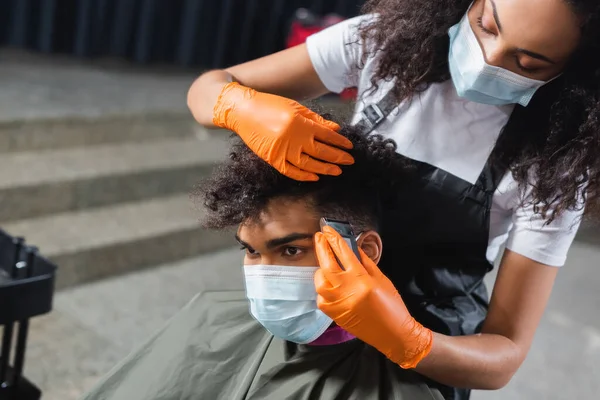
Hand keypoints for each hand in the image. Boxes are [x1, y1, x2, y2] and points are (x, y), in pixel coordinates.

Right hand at [213, 82, 353, 180]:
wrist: (242, 110)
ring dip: (325, 169)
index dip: (340, 142)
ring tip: (337, 171)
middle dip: (338, 158)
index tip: (350, 147)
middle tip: (349, 161)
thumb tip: (336, 129)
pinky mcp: (272, 159)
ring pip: (309, 165)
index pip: (327, 135)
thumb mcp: (295, 107)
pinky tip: (315, 177)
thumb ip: (316, 120)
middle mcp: (292, 138)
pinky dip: (304, 176)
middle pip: (321, 151)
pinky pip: (291, 171)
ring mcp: (282, 150)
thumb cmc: (269, 105)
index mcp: (300, 122)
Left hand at [314, 226, 432, 368]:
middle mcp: (346, 291)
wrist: (393, 334)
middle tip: (319, 237)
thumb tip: (352, 248)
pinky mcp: (333, 315)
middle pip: (327, 264)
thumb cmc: (392, 305)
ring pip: (320, 281)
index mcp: (361, 279)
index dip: (333, 238)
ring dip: (321, 269)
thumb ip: (366, 262)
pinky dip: (322, 288)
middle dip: (321, 247)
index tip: (327, 228)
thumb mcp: (382, 279)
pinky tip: (329, 283)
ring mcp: (337, 304)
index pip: (343, 253)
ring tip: (325, 262)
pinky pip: (321, 297)